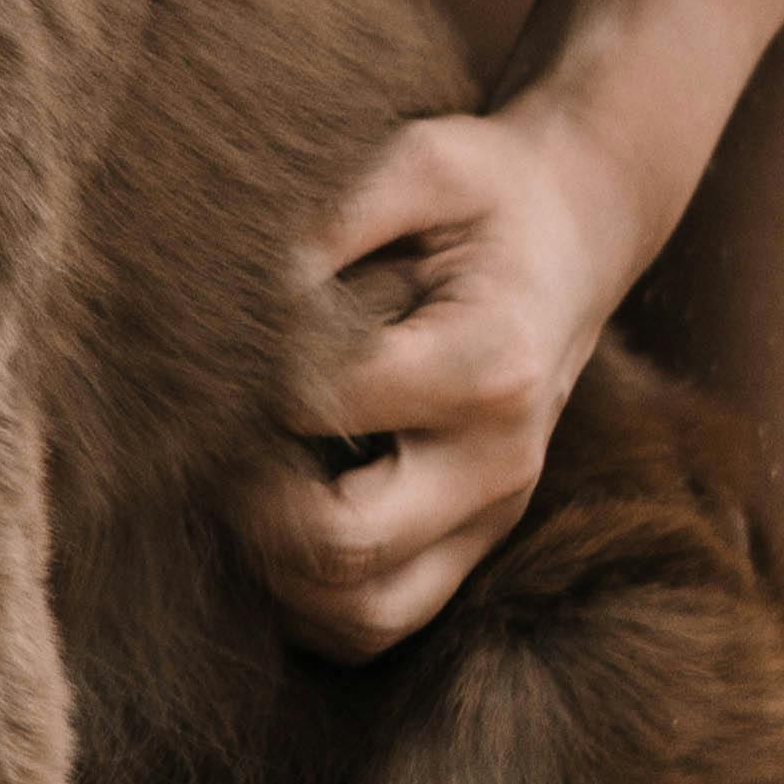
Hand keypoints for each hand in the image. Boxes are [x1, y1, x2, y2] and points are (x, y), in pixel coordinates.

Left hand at [247, 87, 659, 662]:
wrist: (577, 231)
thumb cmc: (483, 193)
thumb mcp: (419, 162)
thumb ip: (331, 216)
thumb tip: (233, 287)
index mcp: (490, 364)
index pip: (323, 405)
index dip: (246, 379)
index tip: (218, 340)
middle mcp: (498, 463)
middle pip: (342, 545)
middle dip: (247, 499)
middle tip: (207, 436)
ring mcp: (491, 518)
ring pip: (359, 614)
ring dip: (272, 569)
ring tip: (235, 486)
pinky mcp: (474, 545)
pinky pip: (380, 621)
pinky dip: (309, 600)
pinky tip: (274, 527)